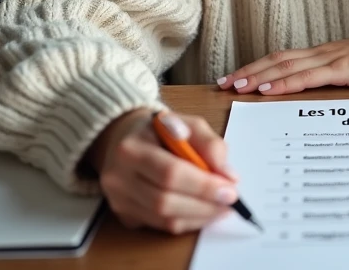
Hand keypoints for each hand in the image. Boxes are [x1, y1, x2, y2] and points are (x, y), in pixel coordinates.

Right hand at [86, 108, 239, 233]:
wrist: (122, 138)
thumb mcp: (186, 123)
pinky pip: (161, 226)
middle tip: (229, 202)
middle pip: (165, 201)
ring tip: (221, 207)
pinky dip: (187, 222)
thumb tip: (228, 175)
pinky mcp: (124, 216)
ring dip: (199, 217)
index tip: (230, 188)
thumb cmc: (158, 131)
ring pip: (164, 220)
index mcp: (131, 148)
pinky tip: (202, 211)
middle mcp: (118, 177)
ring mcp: (118, 200)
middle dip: (204, 204)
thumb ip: (209, 144)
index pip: (170, 173)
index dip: (203, 185)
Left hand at [218, 35, 348, 94]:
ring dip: (258, 76)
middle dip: (248, 71)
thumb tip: (315, 91)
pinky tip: (268, 89)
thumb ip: (335, 77)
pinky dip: (285, 82)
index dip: (257, 66)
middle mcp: (321, 52)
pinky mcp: (342, 68)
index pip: (282, 58)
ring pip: (285, 66)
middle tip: (222, 82)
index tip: (235, 76)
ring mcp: (331, 58)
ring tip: (236, 85)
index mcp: (323, 53)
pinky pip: (307, 76)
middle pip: (276, 59)